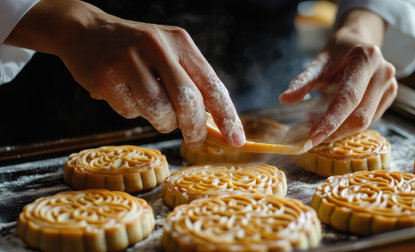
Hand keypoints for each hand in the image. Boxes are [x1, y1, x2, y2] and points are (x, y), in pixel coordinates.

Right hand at [5, 0, 244, 147]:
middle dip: (194, 127)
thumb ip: (191, 84)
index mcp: (180, 42)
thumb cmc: (136, 51)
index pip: (212, 84)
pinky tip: (124, 93)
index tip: (236, 141)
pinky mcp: (106, 74)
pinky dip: (130, 111)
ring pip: (158, 110)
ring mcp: (129, 58)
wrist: (85, 31)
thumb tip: (214, 125)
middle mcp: (158, 46)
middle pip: (188, 100)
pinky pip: (129, 111)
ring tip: (152, 108)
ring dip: (159, 121)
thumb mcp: (169, 56)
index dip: (227, 116)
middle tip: (194, 139)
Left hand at [280, 9, 397, 145]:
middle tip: (311, 136)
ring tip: (319, 126)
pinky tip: (333, 122)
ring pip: (366, 121)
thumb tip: (284, 99)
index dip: (331, 119)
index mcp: (365, 58)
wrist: (358, 43)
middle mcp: (383, 72)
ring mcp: (390, 85)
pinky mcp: (390, 96)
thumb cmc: (336, 55)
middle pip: (360, 114)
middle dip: (335, 130)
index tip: (313, 136)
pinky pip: (369, 119)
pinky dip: (349, 126)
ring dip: (341, 130)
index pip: (349, 97)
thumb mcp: (317, 65)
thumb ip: (302, 82)